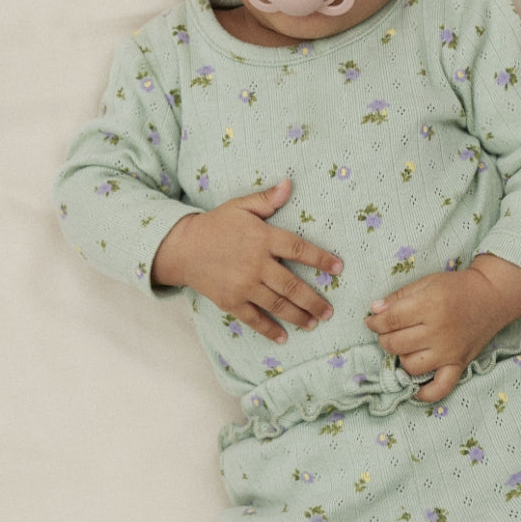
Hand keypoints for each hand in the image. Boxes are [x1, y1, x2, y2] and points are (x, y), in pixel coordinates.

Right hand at [151, 179, 341, 343]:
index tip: (338, 268)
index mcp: (263, 239)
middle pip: (292, 285)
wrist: (182, 248)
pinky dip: (269, 329)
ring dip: (298, 316)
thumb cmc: (215, 225)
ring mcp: (243, 286)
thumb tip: (289, 184)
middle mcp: (256, 264)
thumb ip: (266, 200)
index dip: (321, 259)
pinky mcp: (231, 301)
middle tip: (330, 310)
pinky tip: (283, 337)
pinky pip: (254, 319)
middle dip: (314, 300)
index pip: (299, 250)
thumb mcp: (240, 207)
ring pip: (278, 304)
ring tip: (314, 322)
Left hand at [364, 257, 520, 402]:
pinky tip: (414, 390)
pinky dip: (425, 393)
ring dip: (401, 358)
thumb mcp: (426, 283)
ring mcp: (449, 351)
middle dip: (384, 338)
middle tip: (388, 332)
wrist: (492, 297)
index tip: (371, 321)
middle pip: (395, 344)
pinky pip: (440, 388)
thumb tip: (374, 311)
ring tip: (405, 347)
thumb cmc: (457, 287)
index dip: (375, 322)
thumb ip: (398, 297)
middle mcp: (438, 331)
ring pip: (411, 366)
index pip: (390, 321)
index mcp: (429, 305)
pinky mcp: (459, 364)